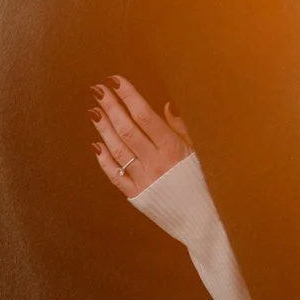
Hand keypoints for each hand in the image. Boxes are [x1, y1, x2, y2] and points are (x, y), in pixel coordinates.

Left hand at [89, 75, 192, 198]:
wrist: (204, 218)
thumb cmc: (204, 181)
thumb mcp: (199, 151)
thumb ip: (182, 128)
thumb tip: (166, 105)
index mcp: (173, 148)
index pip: (145, 116)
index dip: (129, 96)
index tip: (116, 81)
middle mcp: (155, 161)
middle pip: (127, 129)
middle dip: (112, 107)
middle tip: (98, 90)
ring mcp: (143, 178)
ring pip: (118, 149)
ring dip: (104, 128)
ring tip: (94, 111)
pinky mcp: (136, 195)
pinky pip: (115, 175)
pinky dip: (104, 160)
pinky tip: (96, 145)